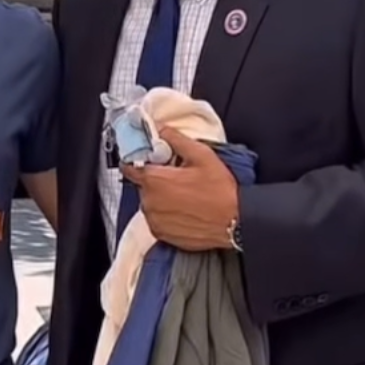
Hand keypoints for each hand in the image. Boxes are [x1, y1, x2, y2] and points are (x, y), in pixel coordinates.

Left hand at [126, 125, 239, 251]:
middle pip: (143, 184)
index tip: (150, 158)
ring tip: (185, 196)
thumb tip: (162, 130)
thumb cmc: (220, 192)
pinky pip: (157, 219)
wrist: (234, 223)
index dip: (138, 160)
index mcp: (155, 180)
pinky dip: (166, 214)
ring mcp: (154, 220)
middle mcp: (149, 201)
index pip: (129, 166)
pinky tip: (184, 210)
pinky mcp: (161, 234)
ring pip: (150, 202)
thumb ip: (176, 140)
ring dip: (161, 198)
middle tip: (178, 178)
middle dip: (156, 179)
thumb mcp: (201, 156)